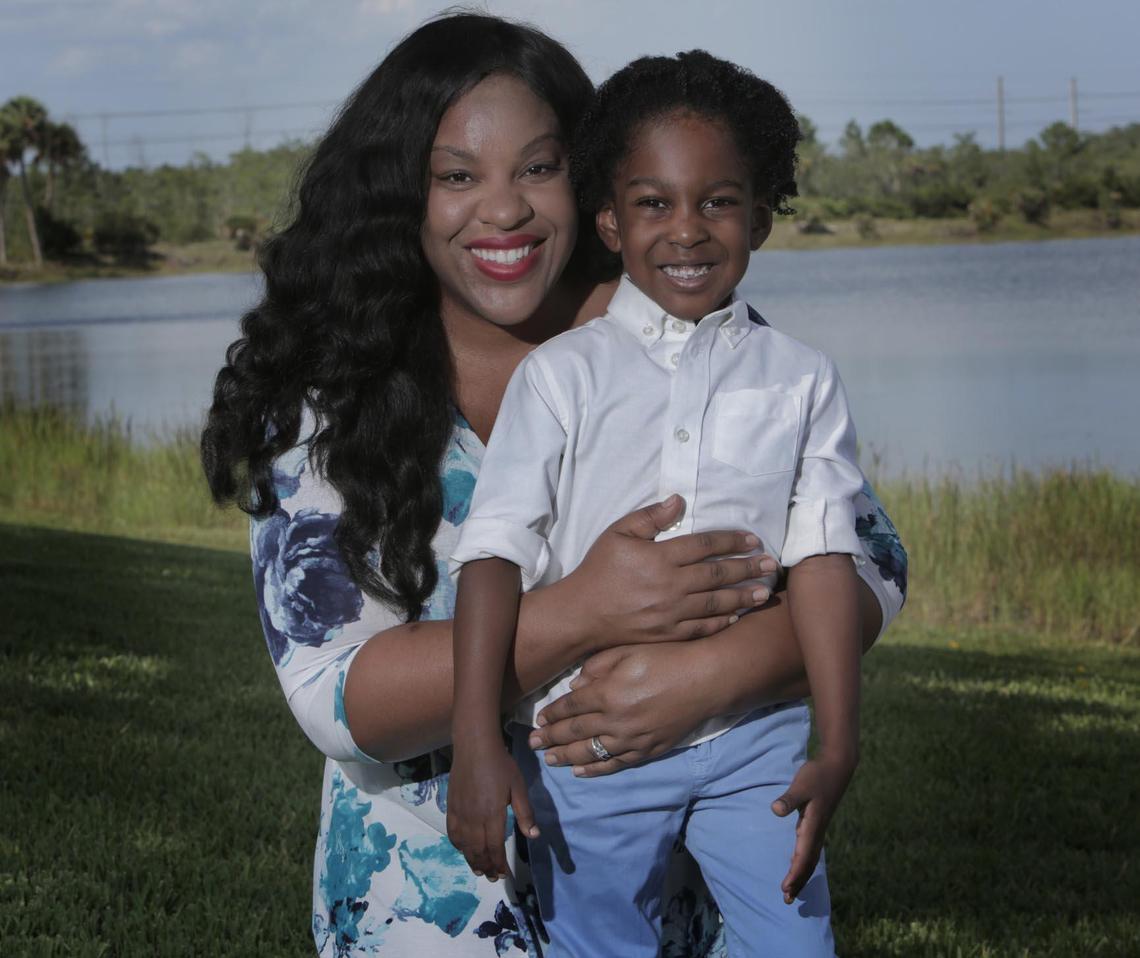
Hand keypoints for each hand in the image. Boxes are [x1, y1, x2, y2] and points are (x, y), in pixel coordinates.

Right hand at [446, 743, 538, 880]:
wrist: (474, 746)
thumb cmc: (500, 764)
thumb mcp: (518, 787)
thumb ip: (525, 813)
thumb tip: (533, 835)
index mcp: (492, 814)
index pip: (495, 847)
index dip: (500, 864)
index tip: (505, 875)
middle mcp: (474, 818)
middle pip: (478, 851)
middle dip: (487, 867)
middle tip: (494, 877)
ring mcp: (460, 813)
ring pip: (464, 846)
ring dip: (472, 861)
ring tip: (480, 870)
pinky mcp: (451, 807)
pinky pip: (452, 833)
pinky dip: (458, 846)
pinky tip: (464, 850)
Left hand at [526, 642, 712, 775]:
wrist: (706, 679)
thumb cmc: (667, 658)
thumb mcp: (628, 651)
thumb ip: (597, 667)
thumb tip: (574, 687)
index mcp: (608, 692)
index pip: (571, 707)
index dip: (553, 714)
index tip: (539, 720)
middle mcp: (616, 720)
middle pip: (575, 732)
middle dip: (551, 738)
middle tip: (532, 744)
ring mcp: (632, 739)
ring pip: (591, 752)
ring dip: (566, 757)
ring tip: (549, 759)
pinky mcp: (648, 750)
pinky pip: (615, 764)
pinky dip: (596, 769)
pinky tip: (580, 771)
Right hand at [563, 495, 775, 651]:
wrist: (582, 614)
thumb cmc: (599, 569)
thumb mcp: (618, 533)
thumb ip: (650, 517)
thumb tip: (679, 500)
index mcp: (659, 558)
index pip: (705, 545)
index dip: (732, 541)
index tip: (752, 540)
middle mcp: (670, 586)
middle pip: (718, 575)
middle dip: (748, 568)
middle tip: (770, 564)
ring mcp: (671, 613)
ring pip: (717, 603)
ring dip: (744, 596)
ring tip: (764, 591)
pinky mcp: (668, 634)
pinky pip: (703, 628)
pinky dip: (723, 622)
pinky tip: (738, 616)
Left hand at [771, 753, 857, 903]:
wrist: (837, 767)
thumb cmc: (817, 775)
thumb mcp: (801, 785)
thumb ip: (789, 799)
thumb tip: (776, 810)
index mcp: (812, 826)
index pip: (802, 857)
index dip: (794, 874)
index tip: (785, 889)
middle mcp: (817, 831)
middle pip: (807, 863)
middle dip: (798, 882)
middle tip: (787, 900)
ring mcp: (818, 828)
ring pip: (810, 858)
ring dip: (800, 874)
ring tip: (792, 889)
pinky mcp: (817, 822)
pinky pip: (810, 849)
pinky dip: (803, 861)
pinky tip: (796, 863)